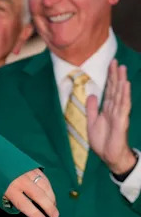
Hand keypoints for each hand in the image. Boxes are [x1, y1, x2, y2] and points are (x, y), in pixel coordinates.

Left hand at [2, 169, 57, 216]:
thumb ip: (6, 200)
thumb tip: (18, 209)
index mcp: (8, 188)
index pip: (24, 204)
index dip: (35, 214)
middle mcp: (20, 180)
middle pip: (39, 195)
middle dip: (49, 206)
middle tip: (55, 216)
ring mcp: (27, 171)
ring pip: (44, 185)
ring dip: (51, 197)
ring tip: (53, 206)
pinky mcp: (30, 165)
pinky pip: (43, 177)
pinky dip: (48, 186)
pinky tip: (49, 193)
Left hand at [87, 59, 135, 174]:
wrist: (109, 156)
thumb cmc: (103, 141)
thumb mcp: (92, 122)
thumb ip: (92, 108)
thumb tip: (92, 94)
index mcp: (107, 109)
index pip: (109, 90)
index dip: (109, 78)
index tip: (110, 65)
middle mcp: (114, 109)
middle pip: (115, 89)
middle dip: (115, 75)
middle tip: (115, 61)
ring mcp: (119, 114)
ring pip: (120, 94)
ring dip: (121, 81)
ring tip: (121, 69)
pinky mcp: (122, 120)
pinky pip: (123, 105)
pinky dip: (124, 95)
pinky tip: (125, 85)